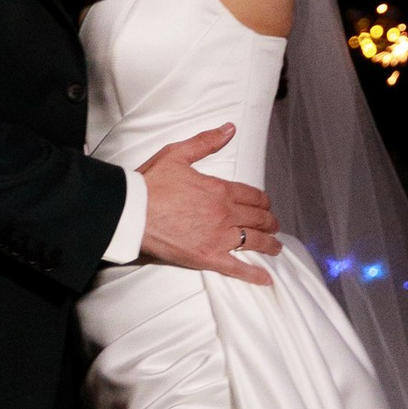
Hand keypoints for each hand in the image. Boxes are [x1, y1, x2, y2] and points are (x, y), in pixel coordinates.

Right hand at [136, 124, 280, 285]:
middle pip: (258, 218)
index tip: (265, 205)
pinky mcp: (207, 258)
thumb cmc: (151, 184)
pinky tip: (266, 279)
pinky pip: (237, 268)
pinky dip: (254, 274)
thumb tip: (229, 130)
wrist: (132, 212)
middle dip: (270, 222)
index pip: (253, 196)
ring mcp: (218, 238)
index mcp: (220, 190)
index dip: (263, 201)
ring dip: (270, 244)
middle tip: (274, 226)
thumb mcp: (178, 154)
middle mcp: (225, 214)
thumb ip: (206, 142)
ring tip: (276, 247)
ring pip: (255, 241)